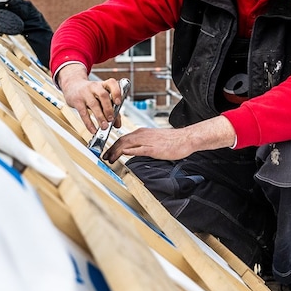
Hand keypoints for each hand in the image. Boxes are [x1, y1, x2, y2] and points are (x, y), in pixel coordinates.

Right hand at [57, 64, 123, 133]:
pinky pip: (83, 113)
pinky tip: (93, 130)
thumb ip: (112, 109)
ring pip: (93, 104)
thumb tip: (117, 124)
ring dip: (100, 117)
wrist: (72, 86)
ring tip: (104, 126)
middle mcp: (94, 87)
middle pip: (103, 95)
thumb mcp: (101, 97)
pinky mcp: (77, 101)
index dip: (116, 92)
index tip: (119, 102)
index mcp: (103, 84)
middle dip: (108, 108)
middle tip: (111, 119)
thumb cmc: (90, 93)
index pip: (112, 83)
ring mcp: (85, 93)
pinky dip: (89, 123)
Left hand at [102, 116, 236, 163]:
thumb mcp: (153, 140)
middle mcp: (142, 134)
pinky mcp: (153, 148)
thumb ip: (141, 144)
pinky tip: (123, 154)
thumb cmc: (172, 140)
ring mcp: (147, 141)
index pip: (123, 138)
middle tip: (104, 157)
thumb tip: (131, 150)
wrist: (186, 138)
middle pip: (121, 141)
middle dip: (111, 150)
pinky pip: (139, 149)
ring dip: (116, 151)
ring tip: (109, 158)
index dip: (113, 146)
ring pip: (127, 144)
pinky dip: (129, 151)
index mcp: (142, 132)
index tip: (107, 153)